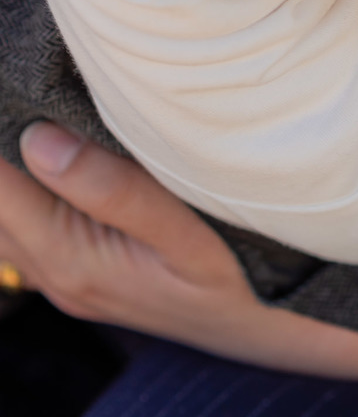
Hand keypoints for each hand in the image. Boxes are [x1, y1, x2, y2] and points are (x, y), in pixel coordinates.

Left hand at [0, 121, 357, 378]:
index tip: (25, 86)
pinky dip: (29, 192)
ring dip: (16, 170)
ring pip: (3, 215)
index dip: (6, 128)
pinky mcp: (77, 273)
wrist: (271, 331)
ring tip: (49, 118)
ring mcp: (61, 278)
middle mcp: (52, 273)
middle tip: (39, 90)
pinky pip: (24, 227)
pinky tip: (60, 160)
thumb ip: (116, 193)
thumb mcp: (192, 238)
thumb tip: (38, 141)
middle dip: (8, 144)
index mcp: (70, 259)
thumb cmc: (241, 282)